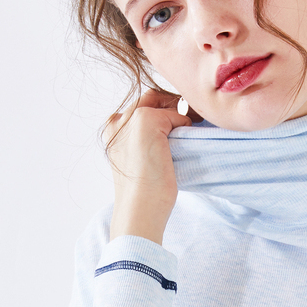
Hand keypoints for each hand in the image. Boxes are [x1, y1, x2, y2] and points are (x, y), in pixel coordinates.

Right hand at [105, 89, 191, 243]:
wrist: (139, 210)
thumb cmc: (144, 193)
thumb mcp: (140, 159)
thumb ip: (145, 139)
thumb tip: (173, 124)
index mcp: (112, 131)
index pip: (139, 106)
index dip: (160, 110)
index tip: (178, 121)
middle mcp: (117, 121)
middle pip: (150, 97)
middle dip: (172, 104)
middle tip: (191, 117)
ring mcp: (130, 119)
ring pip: (162, 103)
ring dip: (180, 112)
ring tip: (194, 125)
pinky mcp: (147, 121)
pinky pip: (176, 115)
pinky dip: (185, 126)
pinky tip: (185, 143)